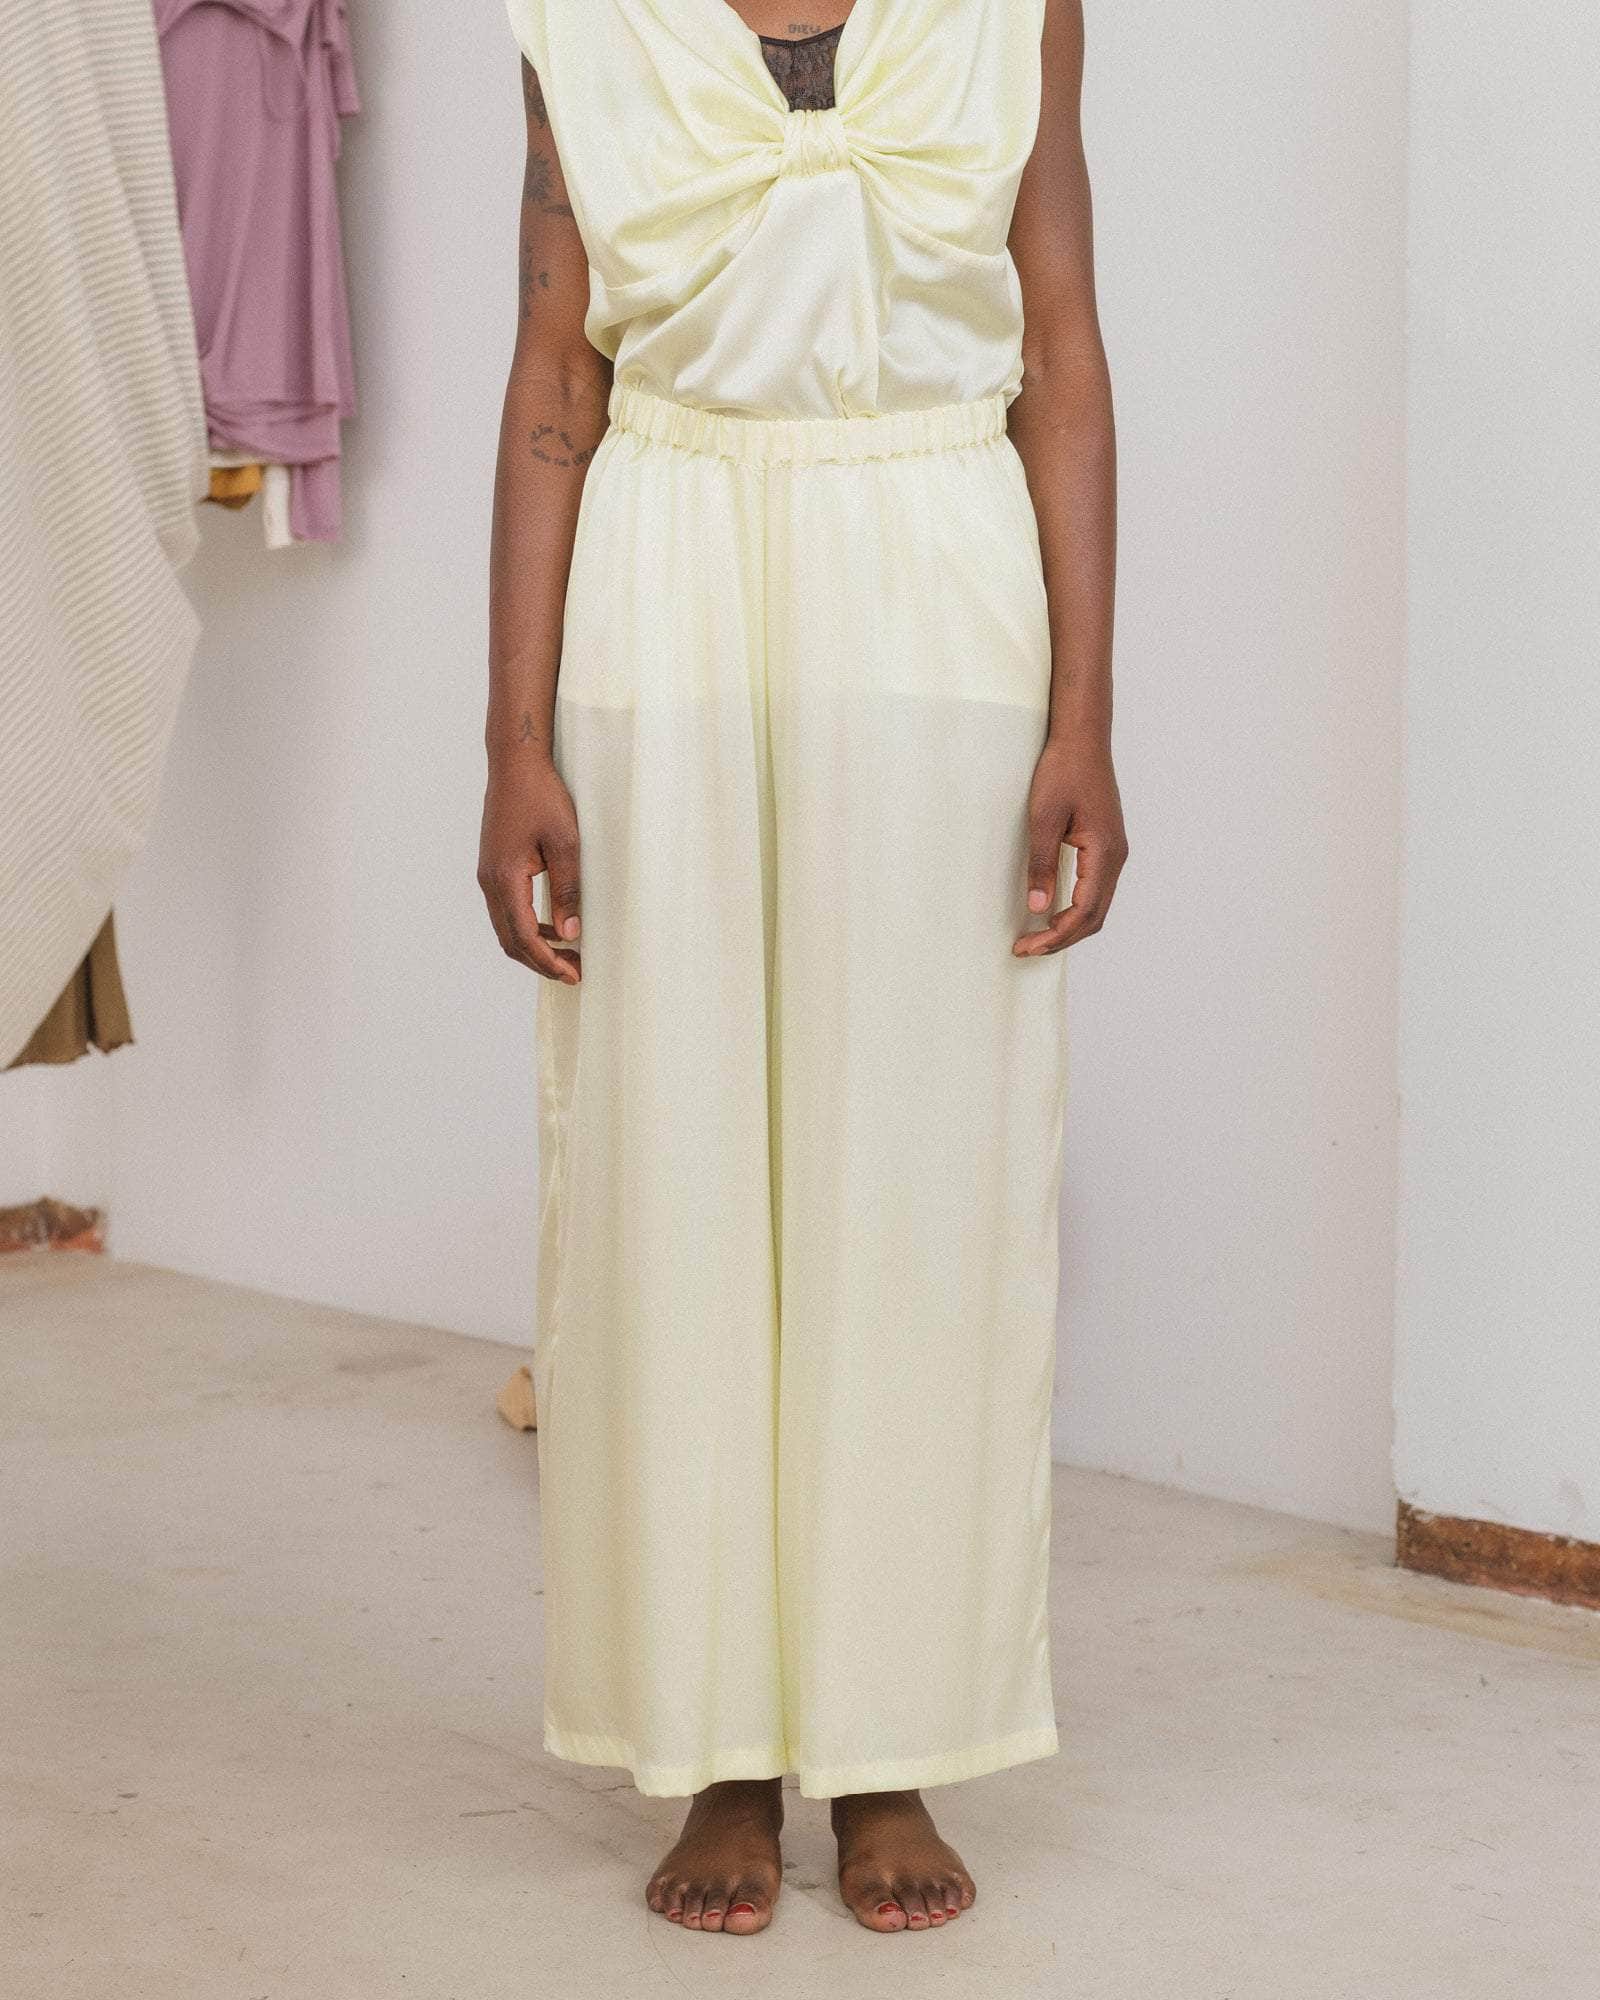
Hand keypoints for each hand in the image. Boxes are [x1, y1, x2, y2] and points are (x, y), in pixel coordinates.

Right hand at [478, 756, 581, 983]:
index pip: (524, 936)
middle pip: (510, 941)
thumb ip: (568, 889)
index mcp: (505, 878)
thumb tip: (570, 933)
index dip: (548, 961)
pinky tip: (553, 928)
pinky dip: (527, 927)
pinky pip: (506, 911)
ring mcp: (488, 876)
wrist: (515, 766)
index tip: (573, 974)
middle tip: (574, 973)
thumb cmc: (542, 797)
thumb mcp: (566, 843)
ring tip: (567, 955)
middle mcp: (489, 882)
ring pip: (506, 928)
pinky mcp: (493, 869)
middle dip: (541, 962)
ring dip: (534, 947)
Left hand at [1013, 735, 1127, 955]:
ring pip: (1097, 906)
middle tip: (1026, 949)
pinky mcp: (1106, 845)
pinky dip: (1075, 909)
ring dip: (1069, 926)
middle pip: (1094, 917)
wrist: (1082, 739)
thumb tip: (1038, 908)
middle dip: (1061, 939)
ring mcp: (1114, 852)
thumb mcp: (1043, 818)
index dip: (1055, 936)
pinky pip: (1095, 889)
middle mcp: (1116, 857)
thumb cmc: (1063, 771)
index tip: (1026, 946)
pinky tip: (1053, 912)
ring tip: (1037, 938)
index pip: (1084, 912)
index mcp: (1105, 853)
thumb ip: (1042, 864)